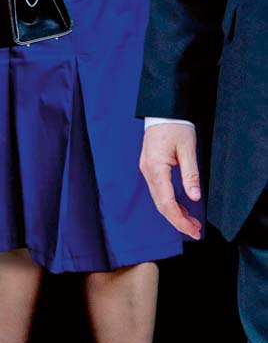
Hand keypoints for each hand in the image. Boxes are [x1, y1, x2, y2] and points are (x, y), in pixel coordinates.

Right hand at [139, 123, 201, 239]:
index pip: (167, 202)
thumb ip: (191, 175)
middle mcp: (148, 172)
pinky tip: (182, 208)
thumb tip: (194, 197)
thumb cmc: (175, 126)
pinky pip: (159, 192)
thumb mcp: (188, 149)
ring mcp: (147, 171)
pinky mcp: (150, 169)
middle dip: (178, 221)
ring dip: (175, 213)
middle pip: (161, 205)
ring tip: (192, 222)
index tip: (193, 230)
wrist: (162, 111)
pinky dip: (170, 203)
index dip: (180, 220)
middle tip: (196, 231)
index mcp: (155, 168)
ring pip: (159, 200)